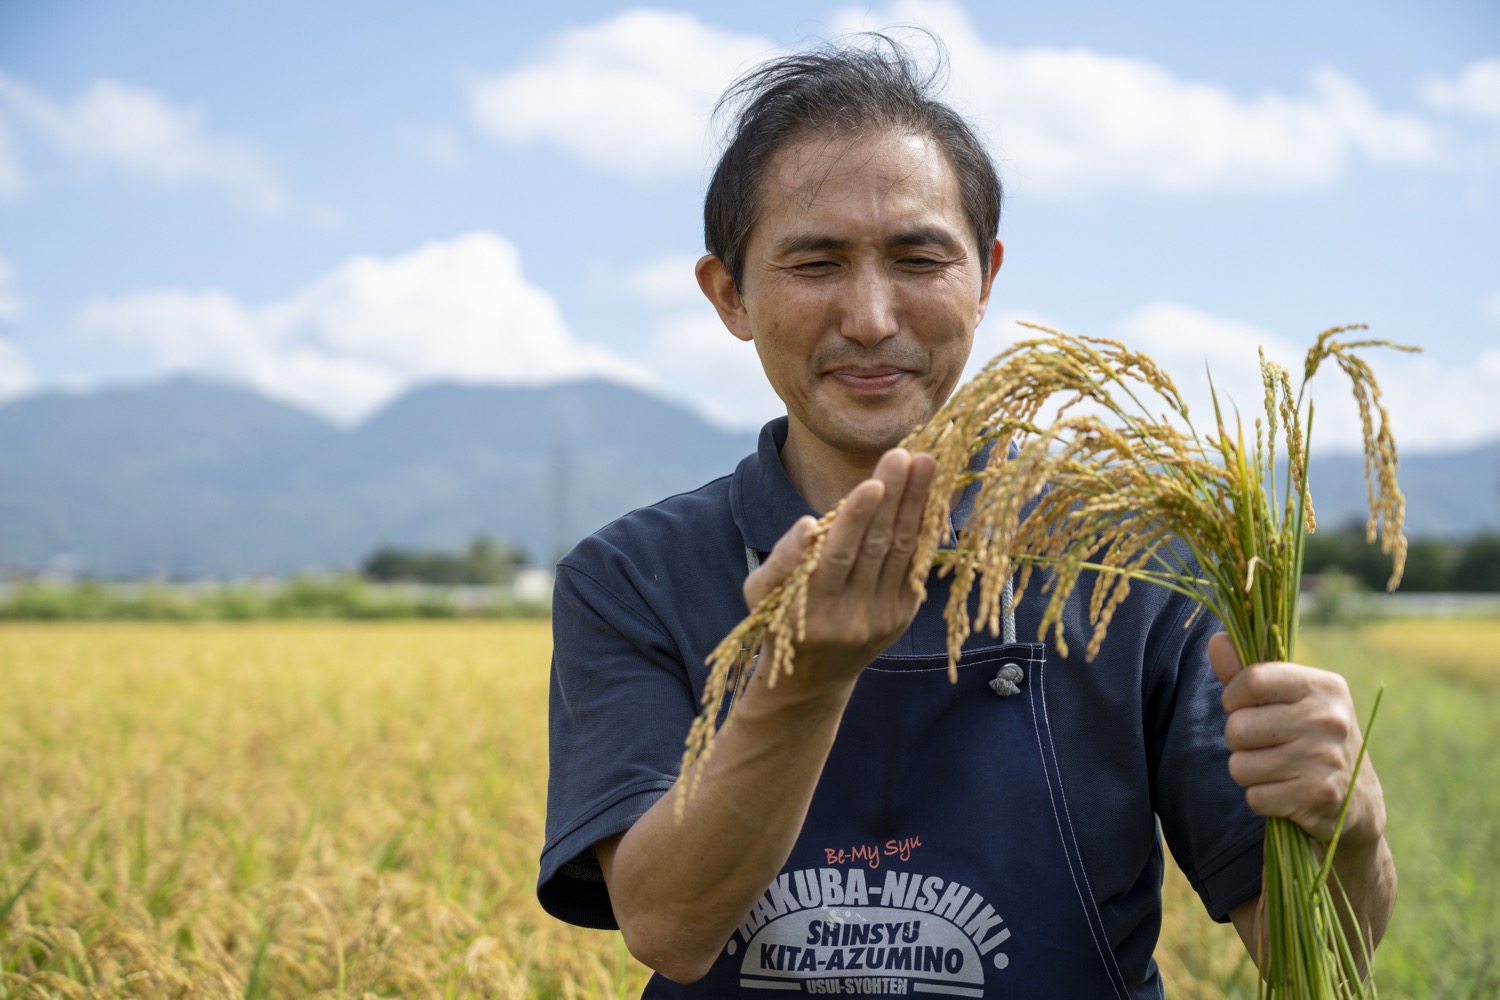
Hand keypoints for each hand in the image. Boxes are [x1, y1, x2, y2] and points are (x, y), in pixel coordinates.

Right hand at [745, 448, 935, 690]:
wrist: (813, 679)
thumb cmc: (781, 620)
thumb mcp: (762, 595)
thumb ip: (782, 559)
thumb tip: (807, 524)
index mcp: (811, 608)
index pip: (839, 555)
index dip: (858, 518)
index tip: (873, 482)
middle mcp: (852, 616)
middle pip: (878, 547)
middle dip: (894, 497)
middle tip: (907, 455)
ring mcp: (883, 617)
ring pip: (904, 552)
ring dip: (917, 505)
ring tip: (926, 464)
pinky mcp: (903, 614)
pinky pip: (916, 564)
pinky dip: (925, 526)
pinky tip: (932, 494)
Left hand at [1208, 633, 1386, 847]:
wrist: (1357, 799)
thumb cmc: (1309, 737)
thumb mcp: (1288, 700)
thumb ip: (1247, 673)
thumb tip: (1216, 639)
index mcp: (1324, 686)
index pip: (1252, 680)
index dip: (1233, 697)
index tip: (1244, 707)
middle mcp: (1329, 719)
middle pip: (1238, 728)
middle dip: (1239, 741)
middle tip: (1266, 744)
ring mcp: (1326, 759)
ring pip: (1240, 766)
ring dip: (1248, 772)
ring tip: (1276, 768)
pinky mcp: (1318, 796)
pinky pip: (1255, 797)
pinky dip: (1262, 798)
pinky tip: (1286, 791)